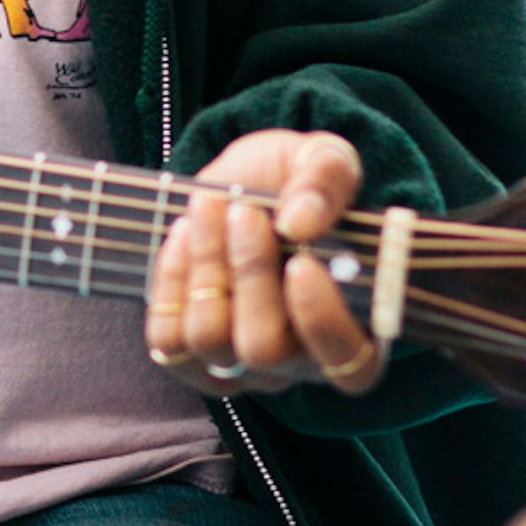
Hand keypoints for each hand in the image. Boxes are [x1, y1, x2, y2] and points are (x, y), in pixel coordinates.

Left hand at [143, 129, 380, 397]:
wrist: (238, 190)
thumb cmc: (294, 183)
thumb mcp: (322, 161)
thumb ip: (326, 182)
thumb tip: (301, 222)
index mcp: (357, 332)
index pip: (348, 363)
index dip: (320, 320)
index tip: (303, 263)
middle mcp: (297, 362)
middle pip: (265, 348)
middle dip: (249, 273)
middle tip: (245, 211)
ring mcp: (240, 364)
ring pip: (211, 339)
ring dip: (206, 265)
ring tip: (209, 207)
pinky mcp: (189, 354)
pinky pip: (168, 337)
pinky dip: (171, 279)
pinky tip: (186, 233)